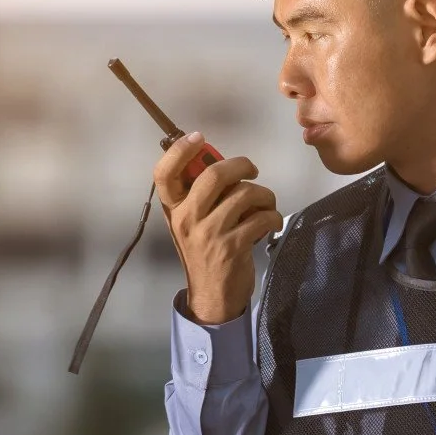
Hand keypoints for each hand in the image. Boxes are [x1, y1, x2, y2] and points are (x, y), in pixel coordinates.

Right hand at [155, 134, 281, 324]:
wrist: (212, 297)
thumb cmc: (204, 252)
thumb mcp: (192, 223)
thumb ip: (200, 195)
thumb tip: (221, 162)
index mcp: (173, 209)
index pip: (163, 173)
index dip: (179, 151)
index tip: (198, 137)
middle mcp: (186, 219)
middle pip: (213, 175)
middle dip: (240, 165)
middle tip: (251, 170)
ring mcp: (209, 234)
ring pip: (244, 194)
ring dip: (264, 194)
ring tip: (266, 204)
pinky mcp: (232, 248)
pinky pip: (260, 218)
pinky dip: (272, 216)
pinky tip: (270, 222)